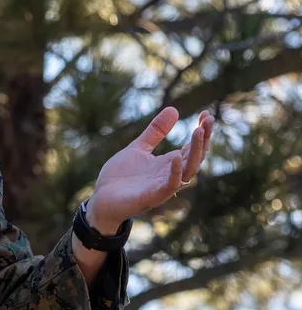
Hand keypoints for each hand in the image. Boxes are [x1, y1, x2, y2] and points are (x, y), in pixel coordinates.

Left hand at [86, 107, 214, 231]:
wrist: (101, 200)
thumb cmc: (120, 177)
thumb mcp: (138, 148)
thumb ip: (155, 132)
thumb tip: (174, 109)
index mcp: (168, 164)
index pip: (193, 147)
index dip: (202, 132)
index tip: (206, 114)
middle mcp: (170, 175)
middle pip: (196, 157)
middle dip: (204, 139)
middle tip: (208, 120)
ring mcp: (162, 186)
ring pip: (188, 170)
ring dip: (196, 152)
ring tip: (198, 132)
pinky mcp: (152, 197)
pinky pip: (170, 186)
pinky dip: (175, 173)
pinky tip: (175, 157)